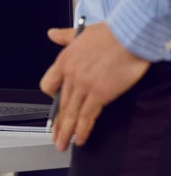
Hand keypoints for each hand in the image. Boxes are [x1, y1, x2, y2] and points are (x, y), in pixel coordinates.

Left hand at [40, 22, 150, 151]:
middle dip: (57, 124)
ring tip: (63, 144)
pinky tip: (80, 138)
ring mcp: (84, 85)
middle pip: (60, 104)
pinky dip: (83, 129)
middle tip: (55, 137)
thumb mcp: (80, 32)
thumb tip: (52, 34)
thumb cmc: (109, 33)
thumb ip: (64, 36)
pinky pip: (87, 115)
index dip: (52, 97)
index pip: (48, 84)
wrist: (127, 34)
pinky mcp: (100, 93)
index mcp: (64, 61)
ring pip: (71, 113)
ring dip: (66, 131)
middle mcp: (70, 75)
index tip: (56, 105)